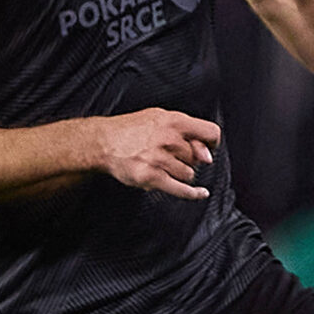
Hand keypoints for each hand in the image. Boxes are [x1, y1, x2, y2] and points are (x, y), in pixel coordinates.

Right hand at [94, 109, 221, 198]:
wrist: (102, 142)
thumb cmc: (131, 130)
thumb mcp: (160, 119)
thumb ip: (187, 133)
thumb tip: (208, 156)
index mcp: (174, 121)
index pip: (211, 132)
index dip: (212, 143)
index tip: (208, 148)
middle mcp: (169, 140)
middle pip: (197, 158)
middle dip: (188, 159)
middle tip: (168, 155)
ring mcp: (159, 159)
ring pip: (188, 174)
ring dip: (179, 172)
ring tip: (161, 165)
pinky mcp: (151, 177)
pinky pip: (181, 190)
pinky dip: (193, 194)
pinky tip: (201, 193)